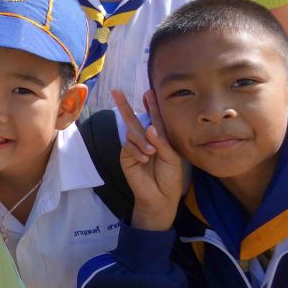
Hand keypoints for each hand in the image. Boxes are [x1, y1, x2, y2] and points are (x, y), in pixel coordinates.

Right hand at [114, 89, 183, 231]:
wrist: (160, 197)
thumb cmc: (170, 177)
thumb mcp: (172, 158)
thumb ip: (161, 141)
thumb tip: (148, 127)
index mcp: (158, 139)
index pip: (154, 119)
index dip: (151, 106)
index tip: (148, 92)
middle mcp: (144, 140)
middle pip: (133, 119)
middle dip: (125, 105)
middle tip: (116, 91)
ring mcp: (133, 148)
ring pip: (132, 133)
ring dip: (142, 141)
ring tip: (151, 154)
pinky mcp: (125, 156)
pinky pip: (128, 145)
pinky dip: (137, 151)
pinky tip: (144, 159)